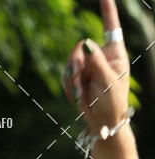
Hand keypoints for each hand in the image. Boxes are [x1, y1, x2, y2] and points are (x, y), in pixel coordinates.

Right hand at [63, 0, 129, 134]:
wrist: (103, 123)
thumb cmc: (112, 102)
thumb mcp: (107, 80)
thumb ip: (96, 61)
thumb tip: (86, 41)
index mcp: (114, 54)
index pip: (110, 27)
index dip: (107, 10)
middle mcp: (100, 57)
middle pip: (81, 47)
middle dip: (76, 63)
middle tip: (77, 78)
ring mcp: (88, 68)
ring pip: (71, 62)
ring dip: (72, 79)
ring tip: (79, 94)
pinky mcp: (78, 79)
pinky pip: (67, 76)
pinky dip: (69, 87)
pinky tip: (77, 98)